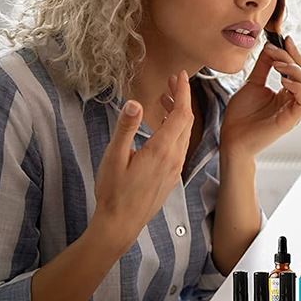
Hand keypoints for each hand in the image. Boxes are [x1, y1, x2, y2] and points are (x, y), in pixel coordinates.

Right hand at [91, 70, 193, 250]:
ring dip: (179, 114)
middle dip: (182, 98)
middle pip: (186, 121)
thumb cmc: (114, 192)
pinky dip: (176, 129)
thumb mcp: (114, 157)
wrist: (121, 225)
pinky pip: (181, 146)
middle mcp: (174, 157)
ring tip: (166, 99)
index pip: (181, 113)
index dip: (183, 92)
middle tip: (173, 81)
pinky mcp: (171, 175)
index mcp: (162, 150)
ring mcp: (175, 167)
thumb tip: (134, 103)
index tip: (180, 75)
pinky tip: (163, 127)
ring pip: (185, 134)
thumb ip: (125, 128)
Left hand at [218, 36, 300, 159]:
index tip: (284, 38)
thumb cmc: (241, 115)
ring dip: (295, 71)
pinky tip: (283, 81)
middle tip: (277, 49)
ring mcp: (293, 110)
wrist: (232, 138)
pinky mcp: (291, 120)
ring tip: (278, 64)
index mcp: (285, 92)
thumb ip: (262, 66)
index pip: (296, 68)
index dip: (292, 52)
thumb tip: (269, 47)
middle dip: (292, 57)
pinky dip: (297, 87)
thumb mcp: (252, 83)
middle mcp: (292, 100)